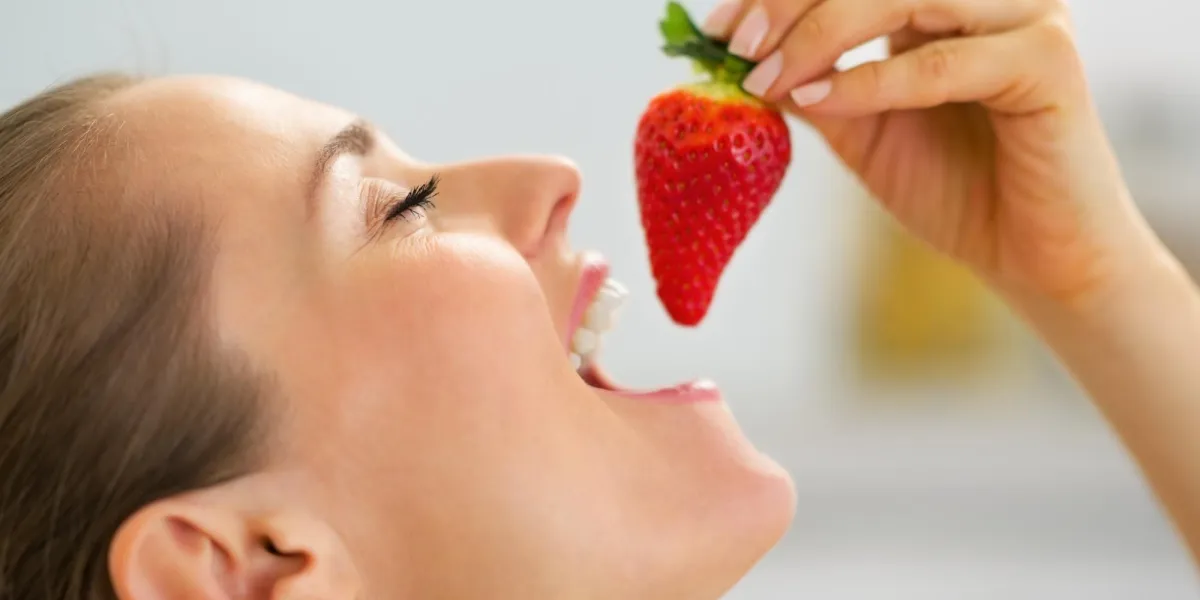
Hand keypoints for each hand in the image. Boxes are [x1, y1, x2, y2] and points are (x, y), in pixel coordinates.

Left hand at [701, 0, 1161, 308]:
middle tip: (735, 45)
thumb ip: (810, 82)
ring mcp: (1026, 16)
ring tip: (765, 78)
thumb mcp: (859, 127)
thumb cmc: (953, 187)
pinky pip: (942, 62)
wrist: (1030, 257)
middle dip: (791, 1)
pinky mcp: (1049, 61)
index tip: (716, 28)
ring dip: (821, 33)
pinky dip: (870, 82)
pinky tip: (816, 102)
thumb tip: (733, 57)